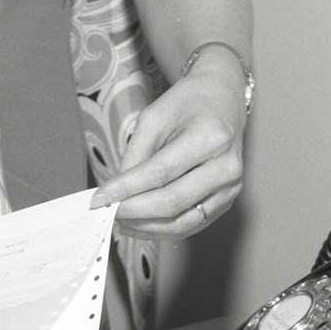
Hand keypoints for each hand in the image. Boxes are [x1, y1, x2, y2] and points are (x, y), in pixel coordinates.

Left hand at [91, 52, 246, 237]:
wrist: (223, 99)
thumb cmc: (189, 103)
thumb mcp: (155, 116)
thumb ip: (136, 153)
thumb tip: (118, 190)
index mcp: (210, 138)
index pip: (161, 173)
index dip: (127, 189)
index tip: (100, 198)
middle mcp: (227, 167)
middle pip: (172, 202)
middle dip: (133, 211)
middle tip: (107, 212)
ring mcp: (230, 188)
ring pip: (182, 222)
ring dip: (146, 228)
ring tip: (120, 221)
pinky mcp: (226, 201)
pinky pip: (191, 224)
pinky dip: (162, 229)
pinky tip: (140, 224)